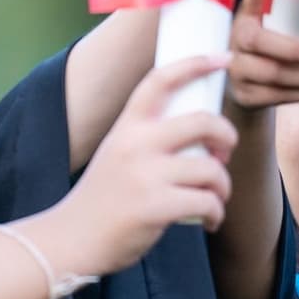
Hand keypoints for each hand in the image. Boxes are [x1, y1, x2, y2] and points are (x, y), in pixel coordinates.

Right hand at [55, 53, 238, 272]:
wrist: (72, 239)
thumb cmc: (103, 198)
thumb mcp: (117, 153)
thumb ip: (149, 138)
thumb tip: (201, 131)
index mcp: (127, 127)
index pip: (161, 80)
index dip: (196, 64)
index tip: (224, 58)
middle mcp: (135, 145)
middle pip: (202, 122)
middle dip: (226, 135)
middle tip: (225, 152)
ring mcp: (145, 176)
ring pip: (211, 169)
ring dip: (223, 186)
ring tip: (216, 197)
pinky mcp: (155, 208)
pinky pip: (207, 202)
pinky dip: (217, 213)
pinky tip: (210, 219)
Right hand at [224, 0, 298, 112]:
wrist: (251, 87)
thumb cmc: (274, 51)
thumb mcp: (282, 30)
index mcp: (246, 17)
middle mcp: (235, 40)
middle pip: (259, 41)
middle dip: (296, 50)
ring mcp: (236, 70)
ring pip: (273, 73)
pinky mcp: (244, 95)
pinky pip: (277, 96)